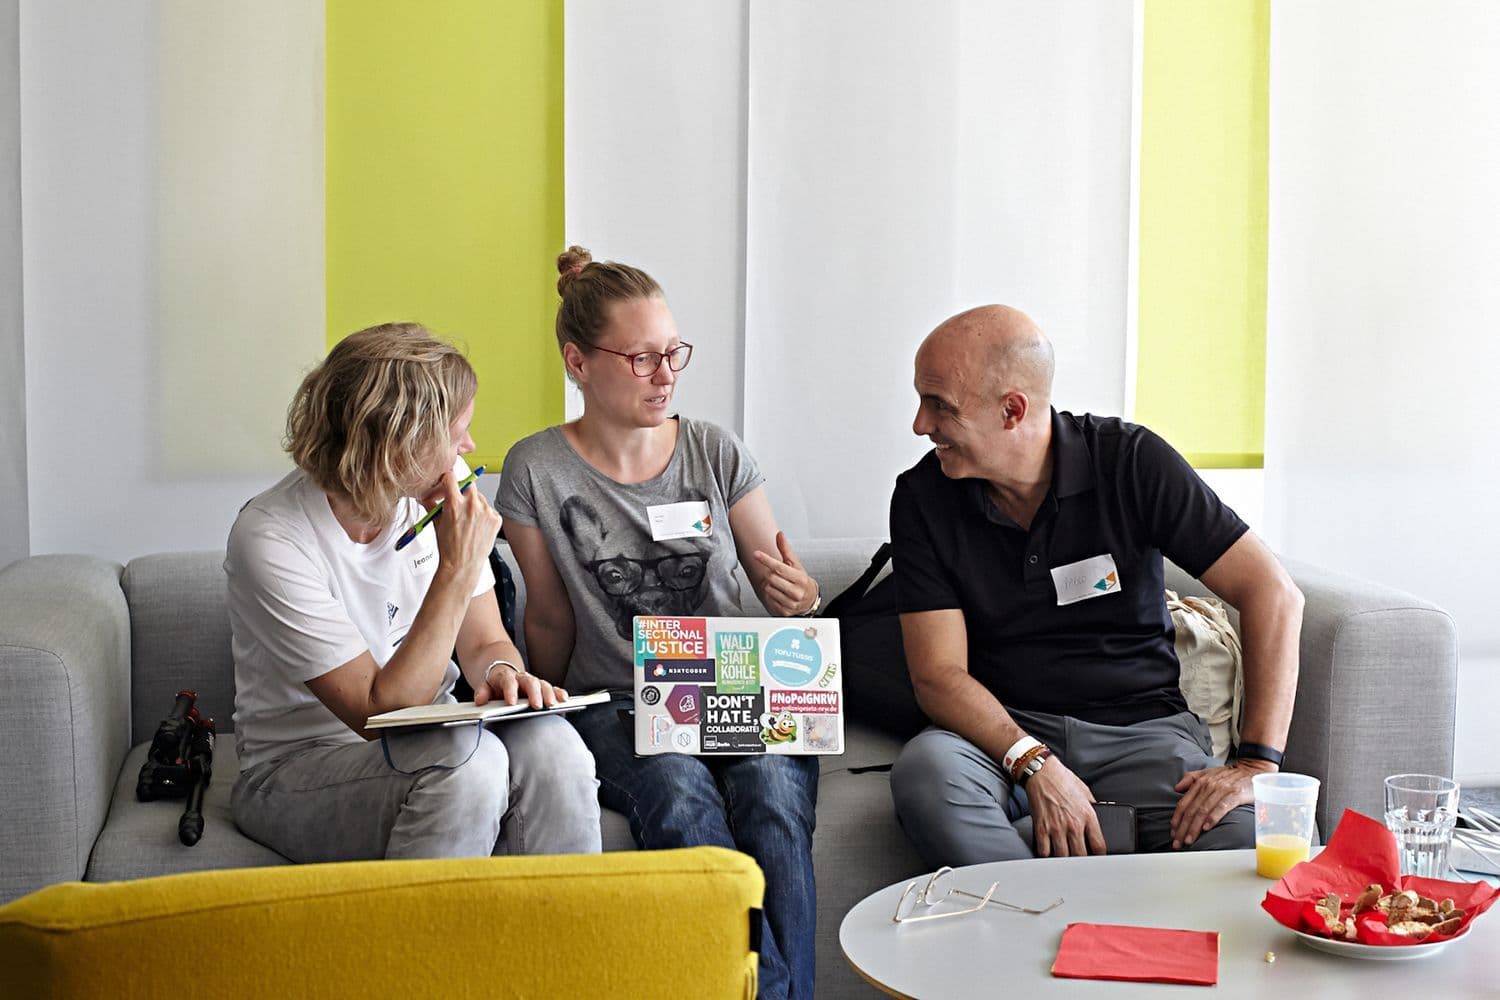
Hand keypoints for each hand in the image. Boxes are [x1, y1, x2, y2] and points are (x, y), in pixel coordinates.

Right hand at [431, 471, 500, 588]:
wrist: (462, 565)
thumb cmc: (449, 548)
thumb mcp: (436, 523)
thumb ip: (431, 505)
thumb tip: (427, 497)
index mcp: (454, 503)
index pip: (451, 477)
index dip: (447, 480)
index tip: (447, 483)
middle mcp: (472, 505)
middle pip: (468, 485)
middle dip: (462, 491)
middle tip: (458, 503)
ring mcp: (486, 511)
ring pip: (480, 497)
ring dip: (474, 504)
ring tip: (468, 520)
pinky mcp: (496, 518)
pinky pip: (489, 509)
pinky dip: (484, 514)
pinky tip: (477, 526)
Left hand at [475, 661, 566, 709]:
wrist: (502, 673)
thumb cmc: (495, 685)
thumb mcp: (485, 686)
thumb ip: (482, 692)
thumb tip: (480, 700)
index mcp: (506, 677)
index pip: (508, 682)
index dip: (510, 691)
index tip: (511, 703)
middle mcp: (522, 678)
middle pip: (530, 682)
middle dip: (535, 694)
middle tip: (537, 706)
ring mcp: (534, 682)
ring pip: (543, 684)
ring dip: (549, 694)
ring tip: (553, 705)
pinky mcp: (542, 688)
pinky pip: (553, 689)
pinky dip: (559, 693)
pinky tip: (564, 700)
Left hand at [751, 531, 818, 615]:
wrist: (810, 599)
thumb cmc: (801, 580)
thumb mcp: (795, 564)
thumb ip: (785, 549)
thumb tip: (780, 535)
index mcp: (800, 578)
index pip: (779, 567)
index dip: (766, 559)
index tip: (756, 554)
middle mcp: (796, 591)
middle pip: (771, 578)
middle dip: (770, 574)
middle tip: (776, 574)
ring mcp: (791, 602)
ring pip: (768, 589)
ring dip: (769, 585)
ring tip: (778, 584)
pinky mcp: (785, 611)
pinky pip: (769, 599)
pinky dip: (770, 595)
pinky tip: (778, 593)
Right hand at [1025, 759, 1106, 857]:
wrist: (1042, 772)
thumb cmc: (1063, 779)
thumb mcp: (1085, 791)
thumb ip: (1093, 806)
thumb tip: (1101, 814)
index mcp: (1087, 815)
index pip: (1099, 845)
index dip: (1100, 855)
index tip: (1097, 857)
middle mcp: (1073, 824)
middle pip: (1081, 855)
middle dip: (1081, 860)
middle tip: (1080, 860)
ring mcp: (1056, 827)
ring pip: (1063, 856)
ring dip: (1064, 860)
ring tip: (1066, 859)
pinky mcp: (1041, 827)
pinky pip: (1044, 850)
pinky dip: (1047, 855)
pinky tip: (1049, 853)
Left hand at [1171, 759, 1269, 847]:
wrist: (1253, 769)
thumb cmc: (1230, 775)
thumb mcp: (1208, 773)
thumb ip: (1191, 779)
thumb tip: (1177, 788)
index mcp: (1200, 782)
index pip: (1184, 803)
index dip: (1176, 819)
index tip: (1173, 832)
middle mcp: (1208, 786)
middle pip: (1192, 810)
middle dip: (1183, 828)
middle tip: (1178, 842)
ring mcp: (1222, 790)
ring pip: (1203, 811)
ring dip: (1194, 827)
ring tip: (1189, 840)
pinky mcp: (1235, 794)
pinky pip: (1221, 807)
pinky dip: (1213, 818)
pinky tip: (1207, 828)